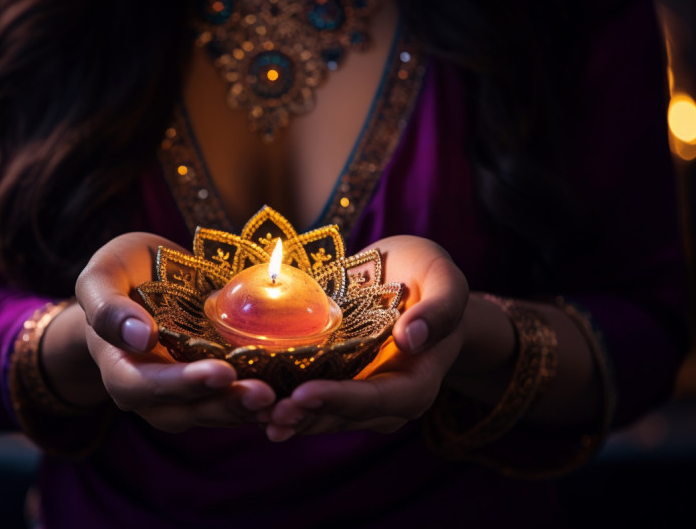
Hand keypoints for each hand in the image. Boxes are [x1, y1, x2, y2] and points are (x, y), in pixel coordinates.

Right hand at [70, 232, 275, 431]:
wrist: (144, 281)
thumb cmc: (121, 275)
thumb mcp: (103, 275)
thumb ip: (107, 306)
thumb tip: (139, 335)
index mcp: (120, 368)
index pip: (144, 386)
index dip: (181, 384)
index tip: (219, 372)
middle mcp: (152, 392)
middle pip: (185, 411)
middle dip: (225, 404)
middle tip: (263, 393)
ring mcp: (186, 393)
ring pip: (215, 412)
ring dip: (248, 409)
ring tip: (281, 398)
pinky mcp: (216, 386)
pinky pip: (237, 400)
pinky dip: (262, 401)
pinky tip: (292, 392)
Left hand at [262, 235, 468, 440]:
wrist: (410, 281)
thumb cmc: (429, 278)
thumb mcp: (444, 278)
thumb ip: (439, 308)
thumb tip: (412, 337)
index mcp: (418, 381)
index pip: (382, 399)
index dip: (342, 400)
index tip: (304, 394)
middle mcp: (388, 399)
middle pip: (344, 416)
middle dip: (305, 416)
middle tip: (267, 412)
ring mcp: (358, 396)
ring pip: (321, 416)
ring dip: (287, 416)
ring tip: (252, 411)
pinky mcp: (334, 384)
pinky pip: (307, 400)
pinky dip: (281, 401)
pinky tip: (251, 399)